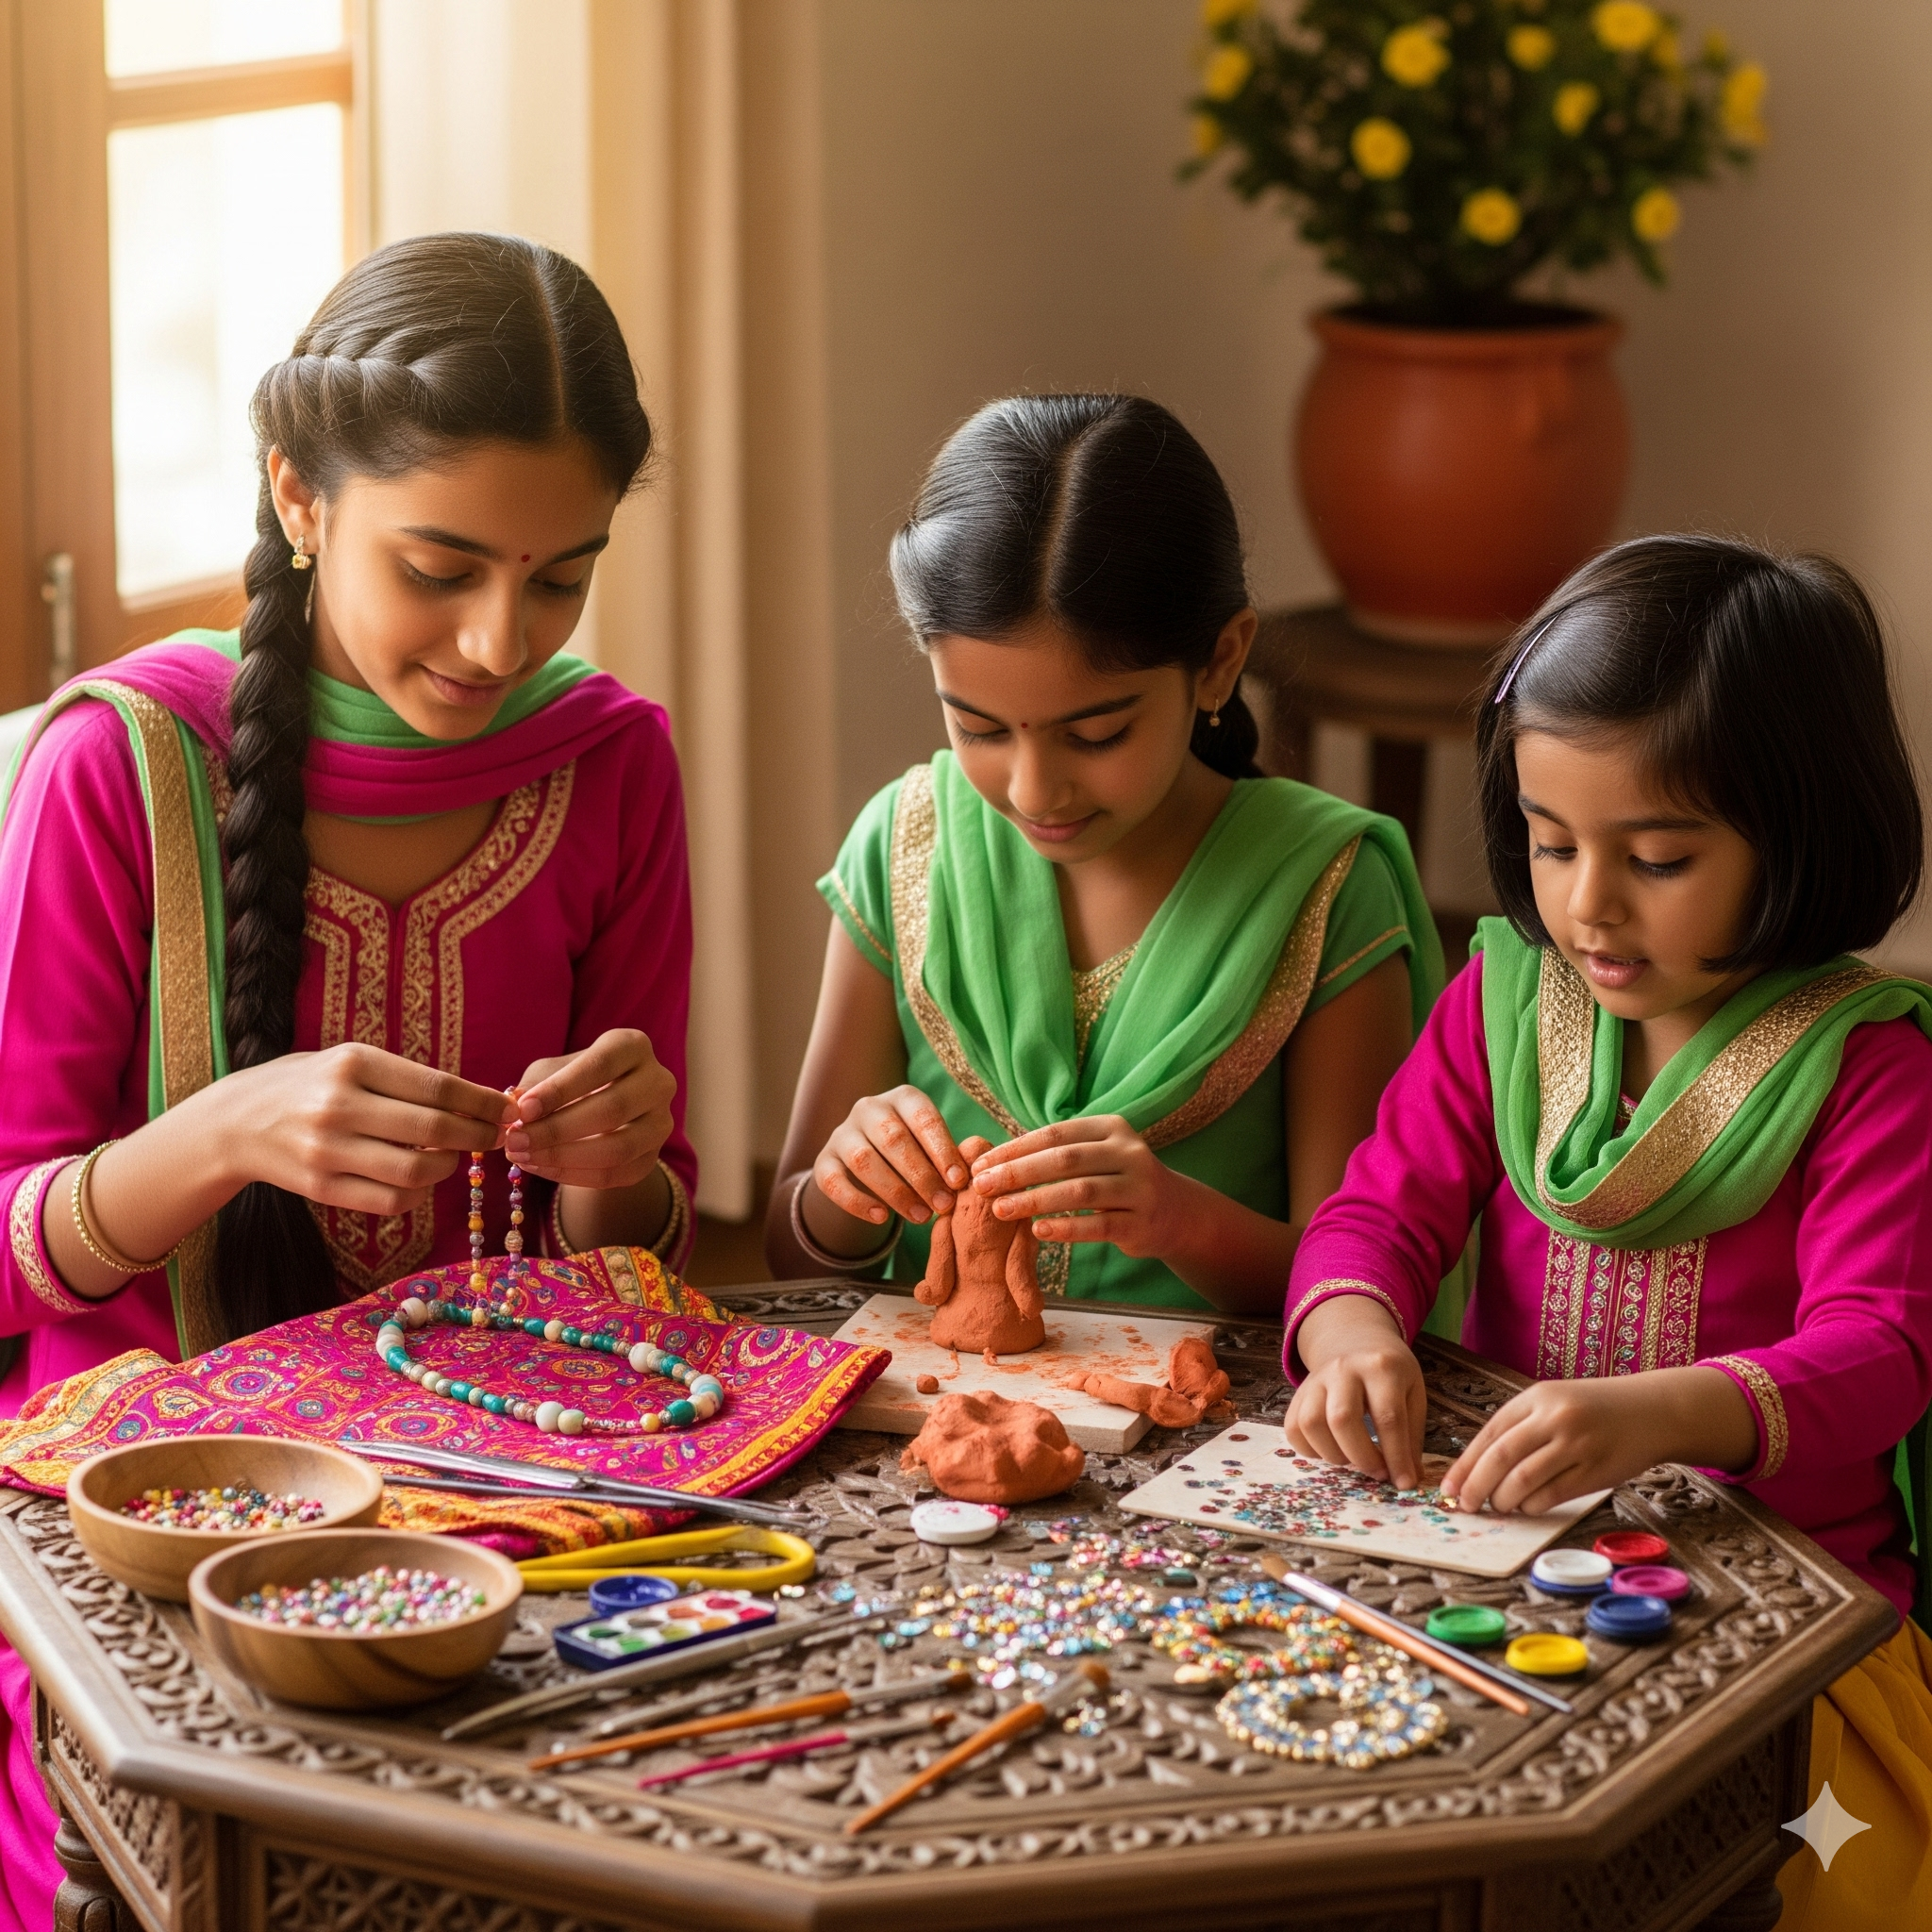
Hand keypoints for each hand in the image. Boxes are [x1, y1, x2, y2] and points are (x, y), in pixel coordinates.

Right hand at [217, 1045, 513, 1213]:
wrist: (235, 1122)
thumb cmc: (309, 1084)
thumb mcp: (351, 1061)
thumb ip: (406, 1079)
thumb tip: (478, 1100)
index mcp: (353, 1063)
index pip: (438, 1087)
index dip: (482, 1102)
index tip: (507, 1109)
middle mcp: (339, 1105)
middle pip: (434, 1129)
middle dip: (478, 1135)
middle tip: (495, 1136)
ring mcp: (327, 1150)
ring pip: (416, 1170)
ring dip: (449, 1167)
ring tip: (451, 1156)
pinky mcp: (321, 1188)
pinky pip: (390, 1200)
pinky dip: (419, 1193)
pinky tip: (420, 1179)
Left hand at [506, 1030, 675, 1189]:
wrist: (597, 1111)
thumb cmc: (569, 1081)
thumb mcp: (550, 1072)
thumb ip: (534, 1086)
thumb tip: (513, 1109)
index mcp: (633, 1046)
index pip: (600, 1066)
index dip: (560, 1089)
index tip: (522, 1110)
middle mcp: (658, 1082)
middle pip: (613, 1109)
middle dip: (557, 1129)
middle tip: (515, 1140)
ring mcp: (661, 1123)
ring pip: (618, 1148)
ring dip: (564, 1157)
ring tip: (523, 1157)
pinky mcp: (652, 1159)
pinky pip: (614, 1174)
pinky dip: (572, 1175)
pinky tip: (540, 1168)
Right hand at [813, 1085, 967, 1227]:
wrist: (867, 1165)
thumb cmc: (914, 1153)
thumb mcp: (931, 1148)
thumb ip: (947, 1159)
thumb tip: (967, 1181)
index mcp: (903, 1098)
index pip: (924, 1118)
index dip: (942, 1150)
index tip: (959, 1181)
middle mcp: (869, 1108)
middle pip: (893, 1139)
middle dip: (922, 1176)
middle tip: (944, 1205)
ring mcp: (842, 1133)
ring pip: (864, 1160)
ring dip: (895, 1192)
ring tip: (921, 1217)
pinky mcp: (824, 1160)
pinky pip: (833, 1182)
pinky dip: (857, 1202)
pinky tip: (882, 1218)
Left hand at [968, 1115, 1182, 1254]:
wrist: (1176, 1213)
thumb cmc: (1118, 1182)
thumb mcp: (1095, 1157)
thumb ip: (1056, 1154)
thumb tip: (992, 1161)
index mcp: (1111, 1128)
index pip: (1053, 1134)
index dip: (1013, 1149)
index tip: (980, 1165)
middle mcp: (1128, 1152)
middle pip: (1064, 1160)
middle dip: (1017, 1173)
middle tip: (981, 1187)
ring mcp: (1139, 1187)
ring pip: (1080, 1192)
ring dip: (1034, 1201)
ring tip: (1000, 1210)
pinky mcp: (1142, 1222)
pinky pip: (1098, 1225)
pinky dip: (1066, 1228)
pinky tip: (1038, 1231)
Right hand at [1283, 1295, 1426, 1490]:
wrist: (1356, 1340)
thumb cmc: (1390, 1373)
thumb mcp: (1413, 1393)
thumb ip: (1411, 1435)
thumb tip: (1408, 1479)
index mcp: (1381, 1367)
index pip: (1388, 1417)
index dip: (1397, 1456)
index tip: (1404, 1484)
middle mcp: (1344, 1368)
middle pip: (1342, 1418)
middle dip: (1361, 1457)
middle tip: (1378, 1473)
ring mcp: (1316, 1378)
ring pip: (1311, 1423)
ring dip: (1334, 1454)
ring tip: (1353, 1459)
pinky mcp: (1298, 1392)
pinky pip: (1292, 1428)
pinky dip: (1310, 1450)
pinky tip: (1332, 1451)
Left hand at [1440, 1367, 1756, 1515]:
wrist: (1651, 1412)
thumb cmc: (1593, 1410)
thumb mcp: (1554, 1403)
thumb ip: (1520, 1428)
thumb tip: (1477, 1468)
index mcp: (1537, 1398)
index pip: (1490, 1433)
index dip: (1466, 1463)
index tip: (1450, 1487)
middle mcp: (1555, 1418)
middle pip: (1501, 1457)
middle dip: (1477, 1485)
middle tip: (1467, 1505)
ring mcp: (1577, 1444)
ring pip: (1525, 1480)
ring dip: (1504, 1499)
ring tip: (1498, 1506)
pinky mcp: (1596, 1470)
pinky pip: (1553, 1495)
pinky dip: (1533, 1505)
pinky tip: (1527, 1507)